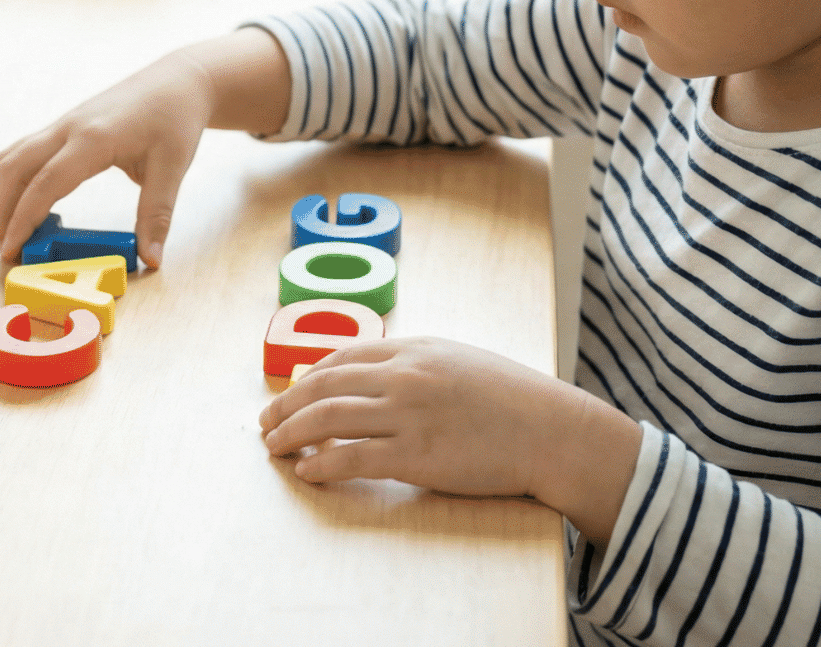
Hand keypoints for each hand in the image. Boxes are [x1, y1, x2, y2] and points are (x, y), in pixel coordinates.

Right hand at [0, 52, 210, 269]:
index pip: (46, 183)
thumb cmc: (176, 118)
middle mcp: (69, 127)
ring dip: (2, 193)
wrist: (178, 81)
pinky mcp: (64, 126)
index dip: (23, 219)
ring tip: (10, 230)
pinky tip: (27, 203)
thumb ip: (156, 215)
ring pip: (13, 157)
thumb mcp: (172, 168)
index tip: (12, 249)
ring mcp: (63, 124)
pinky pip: (25, 151)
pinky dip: (15, 179)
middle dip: (1, 210)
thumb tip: (151, 259)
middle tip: (7, 247)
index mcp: (94, 138)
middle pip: (14, 167)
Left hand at [258, 336, 641, 543]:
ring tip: (274, 448)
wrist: (554, 431)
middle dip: (285, 405)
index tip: (290, 392)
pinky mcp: (414, 455)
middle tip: (266, 423)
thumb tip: (378, 380)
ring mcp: (407, 414)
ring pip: (326, 419)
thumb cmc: (515, 401)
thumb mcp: (462, 362)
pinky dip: (320, 464)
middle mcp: (405, 375)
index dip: (307, 376)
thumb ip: (418, 366)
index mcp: (416, 348)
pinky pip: (350, 457)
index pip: (343, 356)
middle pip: (323, 385)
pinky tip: (306, 472)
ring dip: (291, 433)